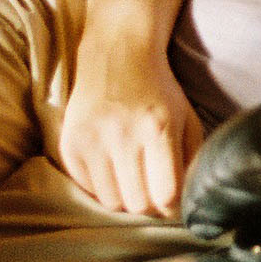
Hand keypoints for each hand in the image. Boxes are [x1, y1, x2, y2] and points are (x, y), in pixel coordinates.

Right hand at [59, 48, 203, 217]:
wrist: (116, 55)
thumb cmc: (159, 90)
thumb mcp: (187, 117)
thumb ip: (190, 158)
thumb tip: (183, 201)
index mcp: (158, 129)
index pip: (166, 193)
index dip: (173, 206)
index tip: (173, 202)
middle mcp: (123, 136)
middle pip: (138, 204)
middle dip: (149, 204)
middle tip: (152, 189)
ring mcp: (92, 141)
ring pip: (111, 202)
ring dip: (125, 197)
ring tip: (133, 177)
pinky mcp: (70, 145)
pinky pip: (88, 188)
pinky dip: (103, 185)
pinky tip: (112, 165)